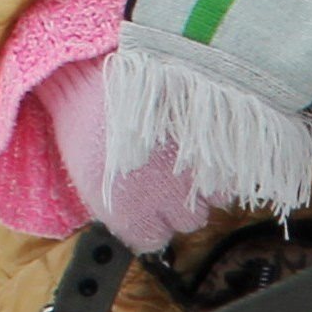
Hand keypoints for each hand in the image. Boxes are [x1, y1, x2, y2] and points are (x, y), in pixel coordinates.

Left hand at [38, 56, 210, 250]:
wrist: (96, 70)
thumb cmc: (83, 121)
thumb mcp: (88, 179)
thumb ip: (119, 211)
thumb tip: (139, 221)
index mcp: (130, 215)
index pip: (153, 241)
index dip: (151, 222)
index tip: (148, 209)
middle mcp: (166, 200)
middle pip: (189, 221)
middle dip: (181, 203)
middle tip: (168, 179)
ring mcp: (194, 168)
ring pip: (214, 197)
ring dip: (204, 182)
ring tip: (186, 159)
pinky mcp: (211, 141)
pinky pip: (228, 167)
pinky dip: (220, 161)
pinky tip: (201, 147)